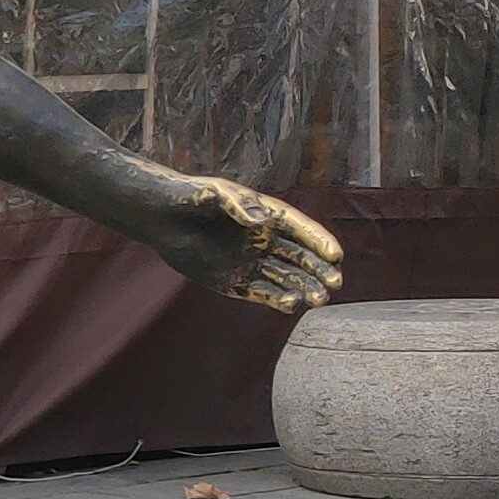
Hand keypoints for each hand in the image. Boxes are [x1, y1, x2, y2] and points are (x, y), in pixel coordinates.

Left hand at [147, 178, 342, 312]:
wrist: (163, 217)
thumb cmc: (191, 198)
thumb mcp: (215, 194)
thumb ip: (239, 205)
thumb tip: (261, 220)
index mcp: (269, 217)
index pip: (303, 231)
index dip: (320, 243)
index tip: (336, 256)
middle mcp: (266, 241)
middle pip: (301, 258)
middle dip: (319, 272)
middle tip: (334, 284)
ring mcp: (252, 263)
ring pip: (287, 278)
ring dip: (304, 289)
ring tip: (318, 299)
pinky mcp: (235, 282)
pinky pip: (263, 293)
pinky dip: (279, 299)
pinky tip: (292, 304)